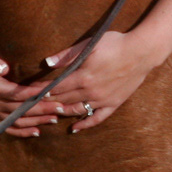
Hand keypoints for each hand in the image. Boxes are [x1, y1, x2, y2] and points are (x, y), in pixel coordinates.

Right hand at [0, 42, 57, 136]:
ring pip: (18, 121)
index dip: (34, 93)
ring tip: (55, 118)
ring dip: (37, 121)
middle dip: (42, 109)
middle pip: (21, 109)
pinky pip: (10, 128)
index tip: (50, 92)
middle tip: (61, 107)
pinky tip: (38, 131)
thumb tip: (3, 68)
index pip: (17, 93)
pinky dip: (23, 132)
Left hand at [36, 31, 154, 131]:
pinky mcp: (114, 104)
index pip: (55, 87)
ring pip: (77, 110)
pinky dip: (85, 124)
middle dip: (47, 102)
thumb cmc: (115, 43)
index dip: (40, 90)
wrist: (142, 52)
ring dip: (62, 113)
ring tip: (50, 113)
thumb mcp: (90, 44)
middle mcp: (91, 92)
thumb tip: (47, 62)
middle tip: (33, 106)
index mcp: (83, 76)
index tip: (28, 92)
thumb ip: (67, 55)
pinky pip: (98, 118)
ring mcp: (103, 100)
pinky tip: (75, 128)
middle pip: (63, 100)